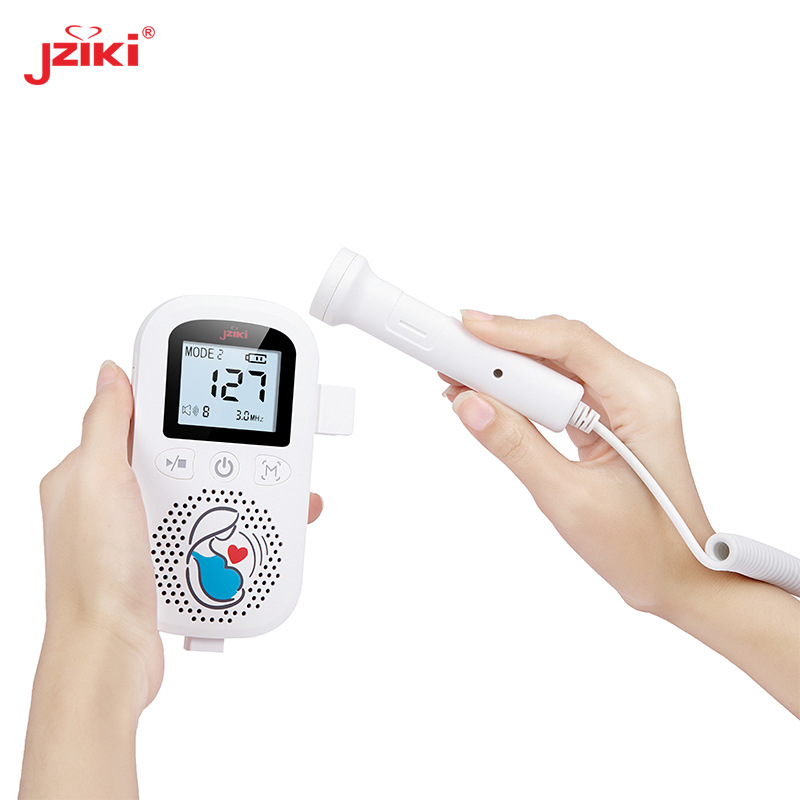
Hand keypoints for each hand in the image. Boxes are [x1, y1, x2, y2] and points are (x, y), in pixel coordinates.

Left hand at [20, 361, 323, 796]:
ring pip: (199, 493)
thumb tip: (110, 374)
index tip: (218, 392)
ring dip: (234, 493)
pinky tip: (246, 533)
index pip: (140, 417)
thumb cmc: (95, 577)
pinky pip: (206, 530)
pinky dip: (230, 529)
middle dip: (222, 451)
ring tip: (267, 493)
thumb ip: (108, 424)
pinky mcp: (164, 558)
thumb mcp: (99, 482)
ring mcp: (140, 531)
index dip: (179, 401)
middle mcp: (114, 499)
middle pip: (180, 455)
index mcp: (90, 472)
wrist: (112, 657)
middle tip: (256, 447)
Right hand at [441, 313, 728, 614]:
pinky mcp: (608, 415)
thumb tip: (469, 404)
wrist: (675, 575)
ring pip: (555, 365)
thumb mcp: (567, 498)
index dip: (513, 331)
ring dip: (507, 372)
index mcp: (642, 399)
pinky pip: (558, 388)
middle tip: (449, 354)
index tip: (465, 328)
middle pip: (559, 347)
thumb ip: (515, 446)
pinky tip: (489, 399)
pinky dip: (521, 393)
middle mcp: (637, 388)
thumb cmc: (640, 546)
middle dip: (502, 350)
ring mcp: (623, 400)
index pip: (570, 343)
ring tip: (459, 377)